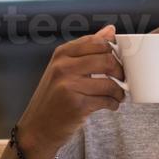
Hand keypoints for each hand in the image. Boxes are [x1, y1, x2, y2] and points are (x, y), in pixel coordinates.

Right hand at [15, 24, 125, 153]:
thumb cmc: (53, 98)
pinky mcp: (77, 105)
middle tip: (121, 79)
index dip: (113, 51)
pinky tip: (110, 105)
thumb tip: (110, 29)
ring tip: (117, 96)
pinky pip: (106, 100)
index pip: (97, 42)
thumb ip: (86, 49)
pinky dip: (113, 104)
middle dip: (120, 71)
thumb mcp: (64, 69)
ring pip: (109, 82)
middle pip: (107, 59)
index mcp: (61, 54)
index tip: (118, 61)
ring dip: (119, 91)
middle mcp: (63, 67)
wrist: (37, 129)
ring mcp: (69, 86)